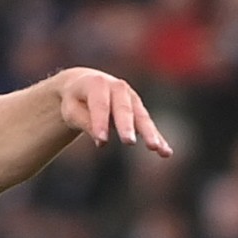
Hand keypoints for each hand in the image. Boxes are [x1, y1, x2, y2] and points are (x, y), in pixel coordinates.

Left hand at [42, 67, 173, 158]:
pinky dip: (158, 138)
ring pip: (141, 117)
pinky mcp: (139, 110)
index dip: (100, 122)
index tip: (101, 141)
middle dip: (127, 125)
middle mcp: (118, 88)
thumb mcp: (71, 109)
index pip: (100, 105)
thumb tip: (101, 139)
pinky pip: (149, 125)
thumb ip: (84, 121)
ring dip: (149, 133)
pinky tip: (166, 153)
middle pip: (124, 109)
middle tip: (129, 142)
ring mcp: (132, 99)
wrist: (86, 84)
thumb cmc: (76, 100)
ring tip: (155, 148)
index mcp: (98, 84)